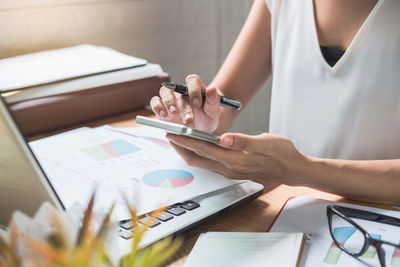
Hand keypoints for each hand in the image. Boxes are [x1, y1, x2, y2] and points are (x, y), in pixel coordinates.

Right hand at [150, 75, 220, 132]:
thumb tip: (212, 88)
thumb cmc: (207, 118)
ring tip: (173, 113)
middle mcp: (181, 92)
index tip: (198, 104)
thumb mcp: (213, 112)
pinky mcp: (162, 109)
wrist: (200, 130)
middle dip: (183, 105)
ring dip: (168, 102)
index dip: (194, 90)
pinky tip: (164, 115)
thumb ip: (213, 100)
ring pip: (165, 92)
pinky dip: (157, 106)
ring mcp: (171, 100)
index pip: (192, 81)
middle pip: (177, 89)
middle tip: (189, 119)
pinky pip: (155, 102)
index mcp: (195, 89)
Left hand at [165, 132, 307, 184]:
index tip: (172, 132)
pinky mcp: (232, 170)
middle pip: (196, 158)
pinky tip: (196, 147)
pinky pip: (209, 163)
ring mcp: (230, 171)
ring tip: (177, 140)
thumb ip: (244, 141)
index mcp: (234, 160)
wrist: (293, 170)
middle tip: (168, 135)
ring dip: (187, 151)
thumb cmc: (282, 154)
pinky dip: (198, 154)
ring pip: (201, 162)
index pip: (203, 149)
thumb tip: (224, 138)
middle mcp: (228, 168)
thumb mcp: (267, 143)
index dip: (185, 141)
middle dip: (180, 147)